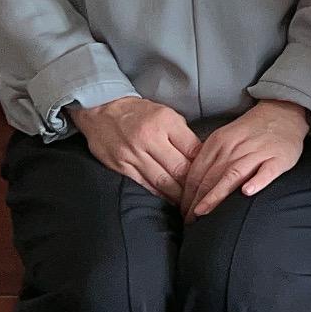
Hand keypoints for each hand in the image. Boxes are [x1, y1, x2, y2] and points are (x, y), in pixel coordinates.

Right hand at [75, 95, 197, 195]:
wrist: (101, 110)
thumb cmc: (137, 112)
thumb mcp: (165, 113)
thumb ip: (182, 134)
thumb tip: (200, 155)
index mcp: (164, 122)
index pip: (192, 150)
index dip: (203, 165)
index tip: (209, 174)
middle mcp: (149, 138)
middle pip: (180, 169)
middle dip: (193, 185)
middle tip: (203, 194)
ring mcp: (134, 154)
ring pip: (163, 181)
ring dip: (178, 195)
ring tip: (188, 202)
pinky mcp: (121, 166)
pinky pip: (145, 185)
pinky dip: (159, 194)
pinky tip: (169, 199)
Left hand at [182, 99, 310, 216]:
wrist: (282, 112)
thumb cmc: (250, 132)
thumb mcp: (225, 138)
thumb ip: (209, 158)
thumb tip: (188, 185)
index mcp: (218, 142)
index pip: (198, 172)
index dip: (187, 193)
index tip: (182, 211)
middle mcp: (235, 147)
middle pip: (211, 176)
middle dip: (196, 200)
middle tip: (188, 220)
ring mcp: (258, 152)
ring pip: (233, 175)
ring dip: (216, 194)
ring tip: (204, 211)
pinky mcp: (279, 158)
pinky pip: (266, 171)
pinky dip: (257, 181)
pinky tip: (247, 193)